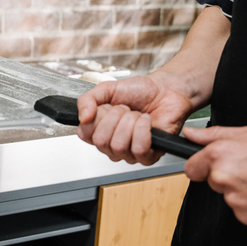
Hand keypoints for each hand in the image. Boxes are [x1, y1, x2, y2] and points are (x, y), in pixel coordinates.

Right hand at [76, 74, 192, 164]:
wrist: (164, 90)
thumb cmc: (138, 91)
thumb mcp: (106, 89)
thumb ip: (87, 99)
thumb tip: (82, 117)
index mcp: (98, 131)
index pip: (84, 134)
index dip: (96, 117)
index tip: (107, 106)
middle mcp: (111, 145)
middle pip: (101, 141)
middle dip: (115, 117)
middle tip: (125, 108)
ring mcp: (129, 153)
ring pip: (119, 145)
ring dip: (130, 122)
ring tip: (136, 114)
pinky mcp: (149, 156)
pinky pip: (139, 149)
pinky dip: (143, 129)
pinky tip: (146, 121)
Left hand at [184, 125, 246, 225]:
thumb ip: (212, 135)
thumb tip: (190, 135)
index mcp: (218, 155)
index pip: (191, 168)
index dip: (201, 166)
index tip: (210, 166)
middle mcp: (221, 177)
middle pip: (212, 181)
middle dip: (226, 176)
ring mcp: (233, 199)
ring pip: (228, 195)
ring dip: (241, 190)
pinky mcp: (246, 217)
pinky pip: (242, 210)